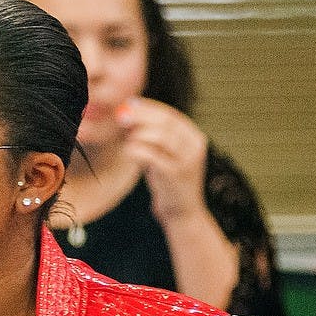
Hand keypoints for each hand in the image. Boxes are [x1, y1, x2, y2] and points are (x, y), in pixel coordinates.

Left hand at [116, 97, 208, 224]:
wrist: (182, 212)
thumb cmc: (169, 180)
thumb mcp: (166, 153)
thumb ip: (154, 135)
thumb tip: (129, 111)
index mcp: (194, 137)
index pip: (171, 115)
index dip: (149, 108)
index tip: (129, 104)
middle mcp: (195, 147)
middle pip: (167, 123)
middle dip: (142, 116)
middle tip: (121, 115)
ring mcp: (187, 161)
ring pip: (161, 137)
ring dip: (139, 134)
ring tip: (127, 139)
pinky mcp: (175, 175)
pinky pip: (153, 156)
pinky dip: (137, 150)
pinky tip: (128, 151)